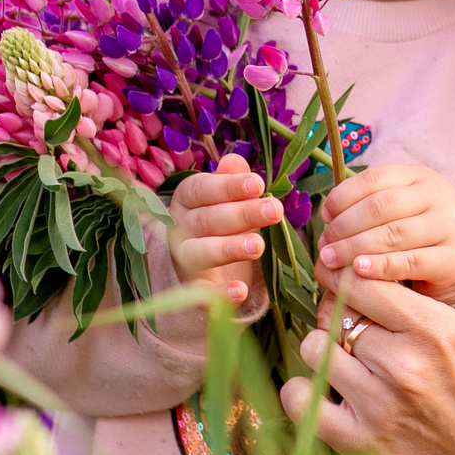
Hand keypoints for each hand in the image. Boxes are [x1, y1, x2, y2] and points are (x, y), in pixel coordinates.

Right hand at [166, 153, 283, 308]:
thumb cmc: (220, 218)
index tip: (258, 184)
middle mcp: (180, 228)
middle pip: (208, 220)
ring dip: (230, 249)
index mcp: (187, 199)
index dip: (229, 186)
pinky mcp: (193, 288)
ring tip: (258, 246)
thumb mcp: (225, 197)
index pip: (203, 189)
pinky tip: (241, 292)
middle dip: (242, 215)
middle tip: (275, 211)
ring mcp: (184, 259)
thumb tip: (235, 161)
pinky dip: (220, 294)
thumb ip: (231, 180)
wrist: (200, 262)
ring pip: (202, 253)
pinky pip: (203, 293)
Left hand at [279, 269, 454, 454]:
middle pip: (336, 315)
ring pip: (314, 348)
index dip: (343, 278)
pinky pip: (300, 400)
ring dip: (324, 351)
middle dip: (341, 319)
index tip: (339, 281)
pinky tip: (324, 392)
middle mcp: (404, 364)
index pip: (361, 282)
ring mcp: (379, 406)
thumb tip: (358, 280)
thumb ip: (418, 307)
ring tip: (347, 362)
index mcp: (435, 329)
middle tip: (357, 333)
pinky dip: (303, 392)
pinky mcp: (360, 444)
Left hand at [316, 163, 454, 304]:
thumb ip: (367, 208)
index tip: (324, 217)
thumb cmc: (418, 235)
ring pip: (393, 234)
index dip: (343, 197)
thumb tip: (326, 218)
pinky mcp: (454, 258)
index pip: (374, 179)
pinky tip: (359, 270)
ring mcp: (449, 225)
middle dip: (344, 227)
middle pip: (380, 207)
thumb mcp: (398, 211)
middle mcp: (437, 195)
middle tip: (324, 247)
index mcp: (418, 176)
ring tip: (331, 260)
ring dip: (355, 248)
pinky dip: (381, 266)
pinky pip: (410, 262)